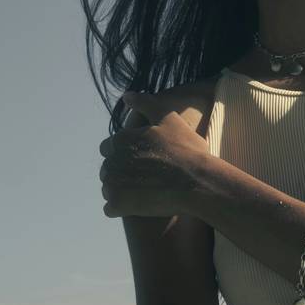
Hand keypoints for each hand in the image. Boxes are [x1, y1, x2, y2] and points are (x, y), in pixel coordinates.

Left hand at [98, 91, 212, 218]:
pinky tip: (138, 205)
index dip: (125, 152)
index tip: (142, 157)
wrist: (196, 182)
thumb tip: (126, 95)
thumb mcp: (168, 117)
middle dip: (122, 171)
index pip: (108, 147)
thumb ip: (145, 103)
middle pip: (108, 168)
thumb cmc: (186, 149)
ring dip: (120, 190)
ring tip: (143, 191)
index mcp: (120, 140)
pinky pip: (110, 208)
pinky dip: (120, 207)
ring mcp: (113, 184)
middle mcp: (111, 161)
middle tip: (146, 176)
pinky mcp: (119, 205)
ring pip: (108, 188)